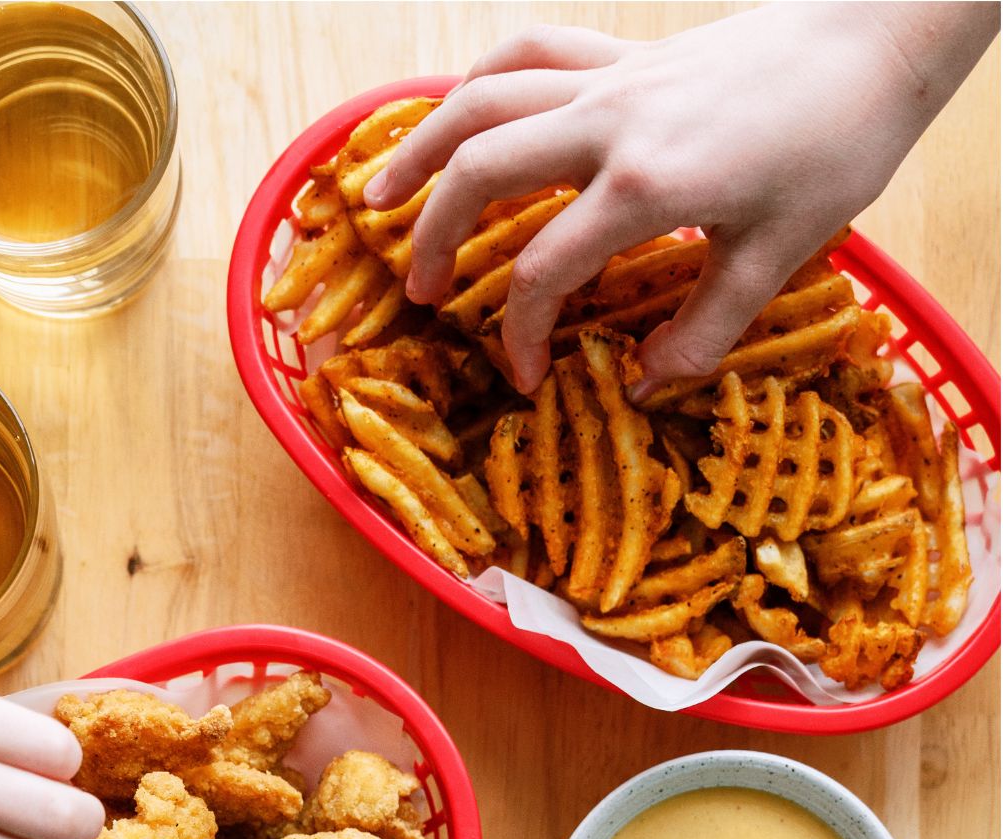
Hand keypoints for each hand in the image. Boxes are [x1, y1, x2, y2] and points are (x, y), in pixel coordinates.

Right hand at [365, 4, 997, 392]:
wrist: (874, 39)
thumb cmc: (835, 147)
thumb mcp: (780, 256)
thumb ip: (704, 330)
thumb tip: (645, 388)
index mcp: (646, 187)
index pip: (544, 271)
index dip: (520, 336)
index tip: (526, 380)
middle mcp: (611, 123)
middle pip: (482, 169)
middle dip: (434, 237)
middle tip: (416, 294)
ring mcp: (612, 78)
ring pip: (485, 97)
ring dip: (422, 147)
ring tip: (376, 198)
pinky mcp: (624, 53)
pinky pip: (530, 52)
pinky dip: (479, 81)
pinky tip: (454, 114)